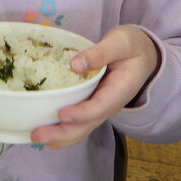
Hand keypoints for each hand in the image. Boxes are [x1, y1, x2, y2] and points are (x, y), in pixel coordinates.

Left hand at [30, 25, 160, 148]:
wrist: (144, 56)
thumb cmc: (132, 47)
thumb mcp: (120, 42)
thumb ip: (100, 52)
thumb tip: (74, 65)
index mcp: (119, 90)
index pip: (99, 106)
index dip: (80, 113)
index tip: (61, 114)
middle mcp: (109, 105)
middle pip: (87, 125)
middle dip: (62, 132)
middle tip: (37, 135)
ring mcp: (100, 108)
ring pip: (81, 128)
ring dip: (59, 136)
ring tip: (36, 137)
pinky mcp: (92, 106)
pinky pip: (78, 123)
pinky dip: (63, 131)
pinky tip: (46, 135)